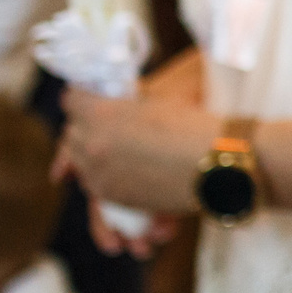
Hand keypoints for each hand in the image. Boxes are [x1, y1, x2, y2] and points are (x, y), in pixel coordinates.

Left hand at [57, 57, 218, 217]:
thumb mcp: (156, 100)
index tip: (90, 95)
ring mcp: (99, 174)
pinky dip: (103, 175)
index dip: (82, 96)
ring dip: (91, 154)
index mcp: (101, 113)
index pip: (71, 99)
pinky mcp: (113, 197)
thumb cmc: (194, 124)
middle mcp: (93, 144)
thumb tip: (108, 100)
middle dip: (83, 126)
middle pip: (71, 133)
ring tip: (114, 149)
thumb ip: (124, 100)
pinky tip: (123, 169)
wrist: (220, 163)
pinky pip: (94, 184)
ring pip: (79, 162)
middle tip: (103, 122)